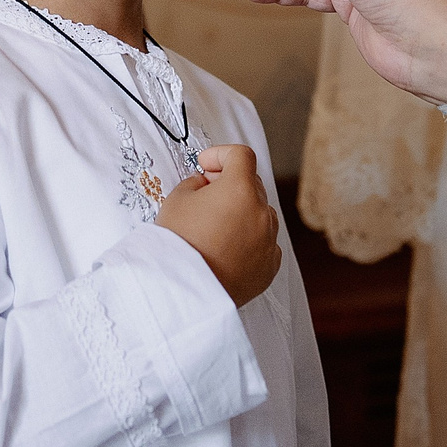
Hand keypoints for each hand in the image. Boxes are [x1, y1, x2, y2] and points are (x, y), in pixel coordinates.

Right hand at [155, 145, 280, 305]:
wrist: (184, 292)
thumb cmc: (178, 243)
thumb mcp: (176, 199)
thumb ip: (195, 183)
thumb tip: (205, 183)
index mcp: (240, 189)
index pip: (241, 155)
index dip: (221, 154)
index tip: (206, 164)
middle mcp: (262, 212)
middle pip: (252, 184)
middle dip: (230, 183)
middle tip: (206, 193)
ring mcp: (269, 240)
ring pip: (259, 215)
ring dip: (241, 212)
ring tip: (214, 227)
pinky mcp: (270, 266)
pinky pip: (263, 243)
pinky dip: (249, 241)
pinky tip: (226, 250)